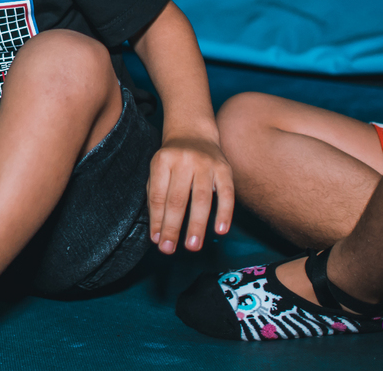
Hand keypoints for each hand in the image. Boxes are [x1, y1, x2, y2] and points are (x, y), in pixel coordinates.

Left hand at [147, 136, 233, 253]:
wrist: (193, 132)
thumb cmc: (172, 159)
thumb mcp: (158, 170)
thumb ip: (155, 197)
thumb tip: (157, 232)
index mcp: (162, 161)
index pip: (158, 195)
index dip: (157, 220)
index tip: (156, 241)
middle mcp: (184, 161)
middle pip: (177, 199)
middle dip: (173, 227)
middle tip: (169, 250)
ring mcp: (206, 164)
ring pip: (202, 199)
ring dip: (197, 225)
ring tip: (192, 246)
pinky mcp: (224, 168)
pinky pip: (227, 193)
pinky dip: (224, 213)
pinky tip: (220, 230)